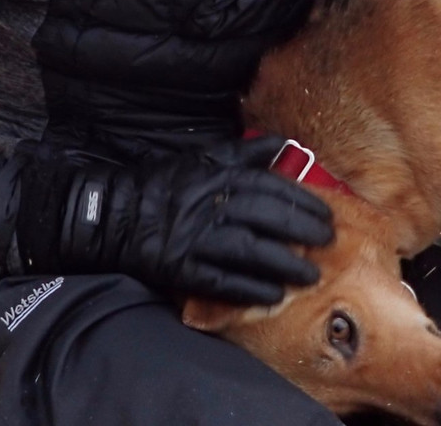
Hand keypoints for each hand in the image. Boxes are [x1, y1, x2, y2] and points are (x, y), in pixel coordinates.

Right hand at [14, 138, 332, 303]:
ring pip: (250, 251)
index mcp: (220, 178)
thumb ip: (244, 153)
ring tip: (310, 275)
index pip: (271, 187)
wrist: (113, 213)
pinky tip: (273, 295)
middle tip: (328, 241)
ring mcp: (197, 238)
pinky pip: (221, 280)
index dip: (302, 201)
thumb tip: (281, 145)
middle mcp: (212, 206)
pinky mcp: (182, 267)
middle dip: (302, 230)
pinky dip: (249, 289)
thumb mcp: (203, 158)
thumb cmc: (164, 186)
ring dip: (284, 264)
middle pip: (267, 217)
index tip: (327, 214)